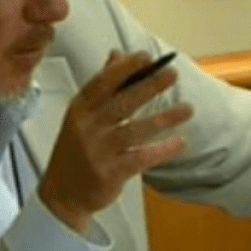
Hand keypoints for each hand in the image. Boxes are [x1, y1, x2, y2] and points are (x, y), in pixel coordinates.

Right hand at [39, 51, 193, 232]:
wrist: (62, 195)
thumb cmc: (76, 151)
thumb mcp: (81, 116)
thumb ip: (102, 86)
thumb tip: (118, 56)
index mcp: (80, 109)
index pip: (103, 83)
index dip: (125, 69)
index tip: (147, 57)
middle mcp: (87, 127)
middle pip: (122, 102)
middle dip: (149, 86)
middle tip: (172, 74)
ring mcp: (98, 151)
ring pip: (135, 130)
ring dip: (164, 118)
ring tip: (187, 109)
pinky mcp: (110, 172)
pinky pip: (142, 157)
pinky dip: (163, 150)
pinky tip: (181, 142)